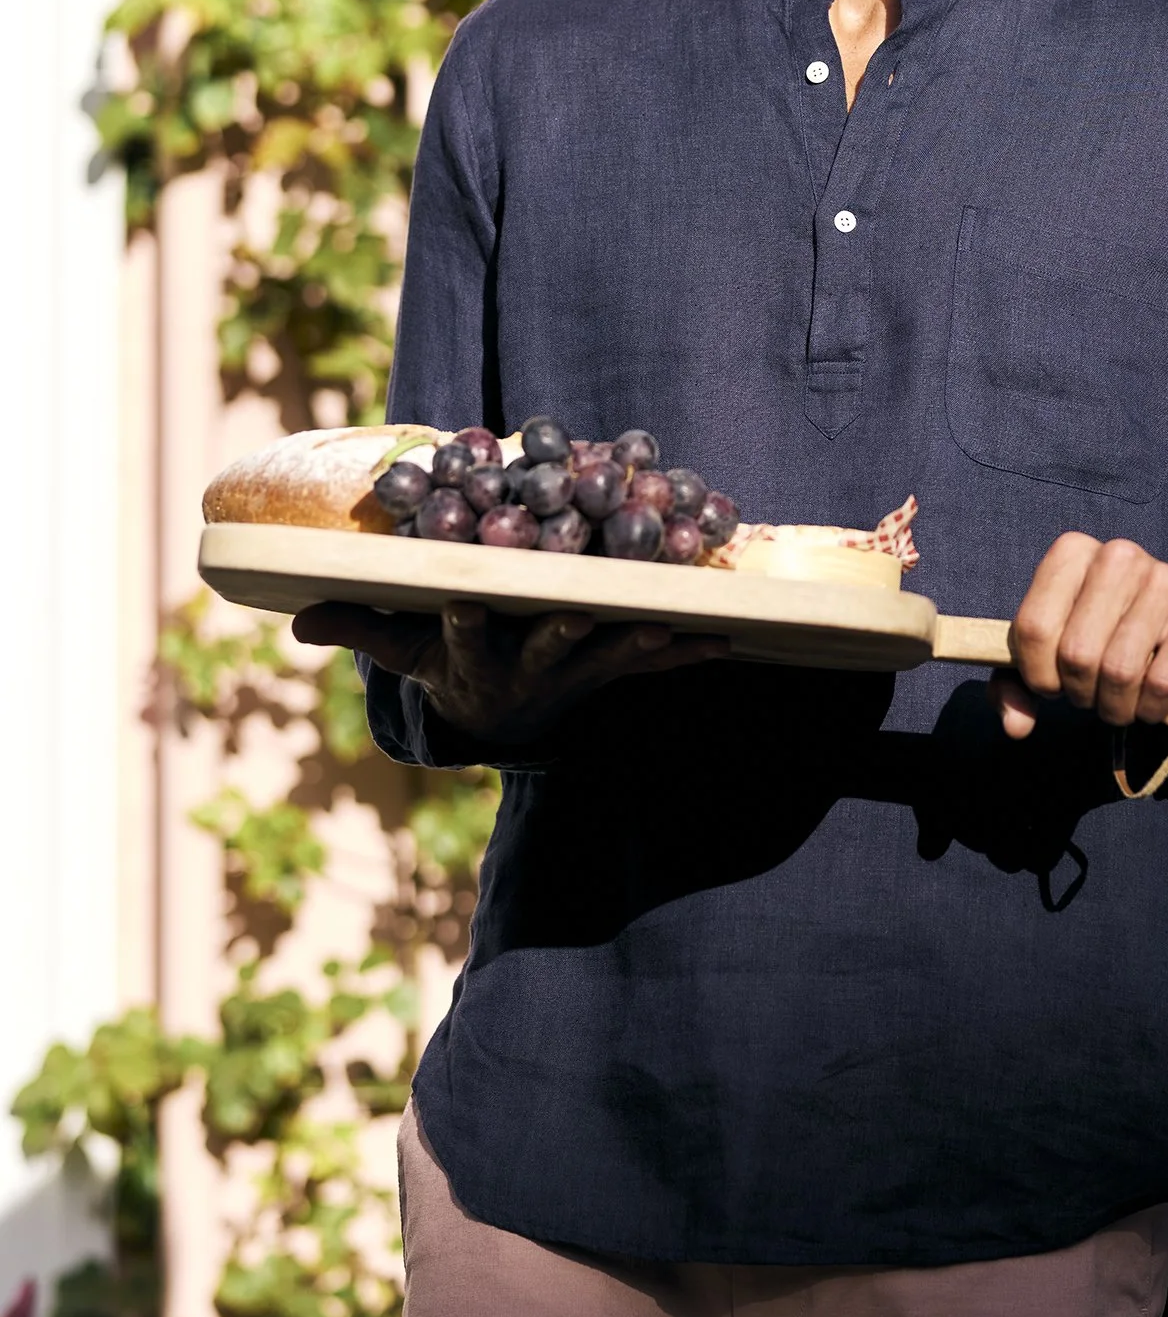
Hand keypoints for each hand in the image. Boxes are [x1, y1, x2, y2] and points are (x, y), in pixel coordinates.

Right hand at [291, 599, 727, 758]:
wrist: (498, 717)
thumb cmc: (446, 663)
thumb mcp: (401, 651)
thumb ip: (358, 627)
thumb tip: (295, 621)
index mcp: (474, 659)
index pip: (464, 640)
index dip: (465, 624)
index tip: (463, 599)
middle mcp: (528, 669)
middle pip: (546, 648)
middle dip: (564, 630)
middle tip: (579, 610)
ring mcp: (574, 674)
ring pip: (607, 654)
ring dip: (635, 639)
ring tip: (666, 622)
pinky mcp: (610, 671)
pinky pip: (651, 662)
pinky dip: (685, 650)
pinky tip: (723, 640)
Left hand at [991, 535, 1167, 740]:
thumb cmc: (1114, 630)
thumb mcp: (1059, 646)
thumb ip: (1022, 683)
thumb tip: (1015, 725)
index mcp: (1073, 552)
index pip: (1033, 627)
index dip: (1036, 674)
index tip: (1051, 684)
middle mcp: (1118, 556)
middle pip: (1076, 653)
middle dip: (1079, 693)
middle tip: (1091, 694)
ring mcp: (1164, 581)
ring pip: (1119, 672)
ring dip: (1114, 707)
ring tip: (1118, 702)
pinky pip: (1162, 684)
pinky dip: (1149, 709)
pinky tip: (1149, 702)